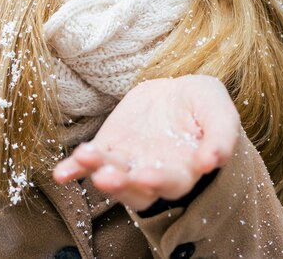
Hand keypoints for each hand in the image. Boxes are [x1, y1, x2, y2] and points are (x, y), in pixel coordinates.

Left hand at [53, 75, 239, 210]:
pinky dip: (74, 169)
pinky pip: (88, 162)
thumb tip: (213, 160)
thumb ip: (221, 138)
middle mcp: (151, 174)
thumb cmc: (204, 108)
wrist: (179, 94)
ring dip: (94, 171)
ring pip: (108, 173)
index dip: (160, 180)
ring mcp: (126, 162)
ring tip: (83, 158)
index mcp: (182, 171)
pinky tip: (62, 173)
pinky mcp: (108, 146)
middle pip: (134, 187)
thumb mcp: (220, 115)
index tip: (149, 176)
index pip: (170, 182)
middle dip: (120, 183)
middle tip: (108, 177)